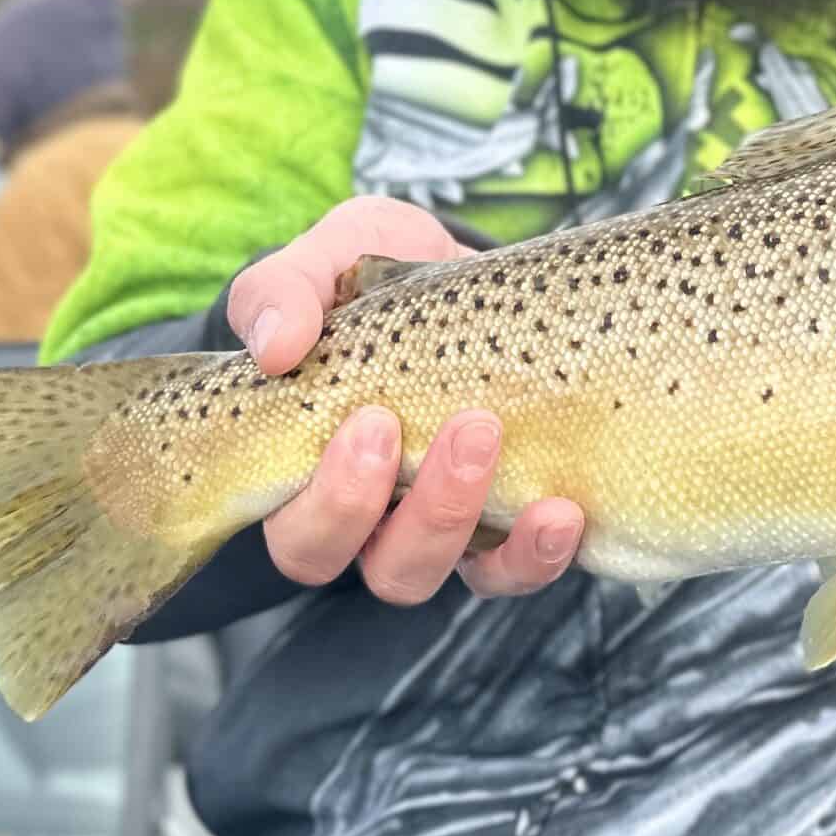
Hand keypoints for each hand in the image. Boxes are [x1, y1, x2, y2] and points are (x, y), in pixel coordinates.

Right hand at [225, 197, 586, 603]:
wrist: (462, 273)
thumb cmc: (377, 283)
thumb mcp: (328, 261)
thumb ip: (284, 292)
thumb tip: (274, 347)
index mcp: (315, 476)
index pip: (304, 536)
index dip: (334, 502)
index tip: (373, 419)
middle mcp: (380, 521)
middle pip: (382, 569)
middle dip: (416, 512)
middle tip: (447, 426)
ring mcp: (450, 529)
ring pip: (447, 573)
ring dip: (465, 520)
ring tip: (490, 437)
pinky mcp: (512, 525)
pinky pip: (518, 571)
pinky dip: (537, 554)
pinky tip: (562, 511)